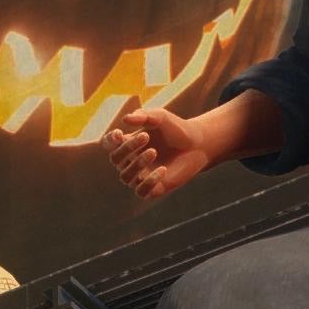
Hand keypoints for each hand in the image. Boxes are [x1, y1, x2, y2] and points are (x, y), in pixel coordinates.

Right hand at [103, 104, 217, 201]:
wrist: (198, 144)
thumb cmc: (177, 129)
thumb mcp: (161, 118)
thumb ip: (144, 116)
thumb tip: (125, 119)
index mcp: (129, 144)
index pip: (109, 145)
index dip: (109, 141)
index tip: (120, 133)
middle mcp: (131, 162)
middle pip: (116, 159)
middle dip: (127, 148)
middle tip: (146, 136)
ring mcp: (141, 176)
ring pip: (126, 176)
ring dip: (137, 163)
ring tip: (154, 151)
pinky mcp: (154, 189)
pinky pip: (141, 191)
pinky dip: (149, 181)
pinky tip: (163, 169)